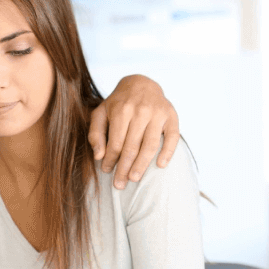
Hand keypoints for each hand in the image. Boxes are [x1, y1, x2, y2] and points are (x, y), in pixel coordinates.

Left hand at [89, 75, 179, 189]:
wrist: (141, 84)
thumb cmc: (118, 103)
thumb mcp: (100, 113)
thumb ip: (95, 133)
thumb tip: (99, 156)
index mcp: (121, 110)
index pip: (116, 142)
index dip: (110, 159)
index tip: (106, 171)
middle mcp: (141, 111)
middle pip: (132, 147)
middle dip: (124, 168)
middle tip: (119, 184)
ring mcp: (158, 113)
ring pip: (150, 145)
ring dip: (142, 165)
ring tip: (134, 179)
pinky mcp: (172, 116)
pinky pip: (173, 137)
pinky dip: (168, 152)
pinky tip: (160, 165)